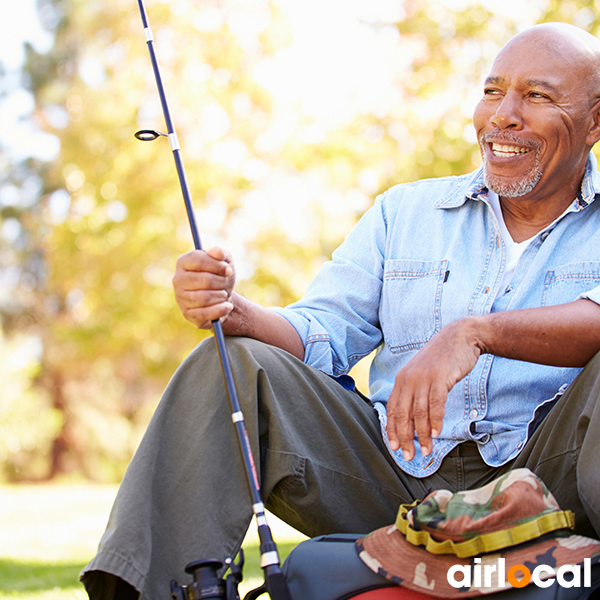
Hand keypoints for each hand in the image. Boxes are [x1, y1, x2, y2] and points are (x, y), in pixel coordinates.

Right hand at [172, 246, 235, 328]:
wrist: (223, 298)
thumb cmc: (221, 276)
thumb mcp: (225, 262)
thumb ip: (222, 253)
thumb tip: (216, 252)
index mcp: (184, 262)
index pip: (199, 260)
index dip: (217, 265)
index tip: (228, 270)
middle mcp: (178, 279)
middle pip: (204, 280)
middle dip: (221, 282)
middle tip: (225, 284)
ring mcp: (180, 297)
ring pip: (205, 298)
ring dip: (221, 296)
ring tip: (223, 294)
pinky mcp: (187, 313)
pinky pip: (205, 313)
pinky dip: (220, 309)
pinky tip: (227, 306)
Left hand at [386, 318, 482, 460]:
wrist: (460, 336)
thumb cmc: (442, 359)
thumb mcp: (422, 374)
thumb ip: (415, 392)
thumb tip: (411, 417)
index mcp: (402, 379)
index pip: (392, 410)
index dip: (392, 431)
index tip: (395, 448)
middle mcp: (409, 379)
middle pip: (403, 414)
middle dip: (405, 438)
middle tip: (409, 456)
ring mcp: (424, 378)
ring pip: (419, 412)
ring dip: (422, 434)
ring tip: (426, 450)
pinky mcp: (440, 377)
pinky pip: (435, 403)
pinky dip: (435, 420)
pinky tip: (436, 432)